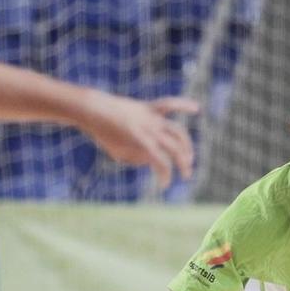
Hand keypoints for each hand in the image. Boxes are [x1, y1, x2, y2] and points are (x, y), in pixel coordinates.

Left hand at [80, 93, 197, 187]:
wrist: (93, 109)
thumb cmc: (104, 134)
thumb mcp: (118, 152)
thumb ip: (138, 158)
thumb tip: (155, 158)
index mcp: (140, 140)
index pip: (160, 161)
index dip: (165, 175)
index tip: (164, 186)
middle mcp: (149, 128)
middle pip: (174, 147)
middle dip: (183, 163)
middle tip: (186, 176)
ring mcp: (151, 116)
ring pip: (177, 131)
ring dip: (187, 145)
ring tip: (189, 157)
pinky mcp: (149, 107)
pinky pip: (169, 104)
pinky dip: (182, 105)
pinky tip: (196, 108)